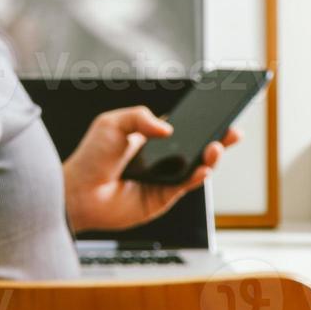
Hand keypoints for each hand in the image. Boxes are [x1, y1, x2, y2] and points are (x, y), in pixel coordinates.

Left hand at [62, 106, 242, 233]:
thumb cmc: (90, 158)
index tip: (221, 111)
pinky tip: (202, 169)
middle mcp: (162, 159)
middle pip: (197, 147)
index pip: (185, 127)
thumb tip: (169, 128)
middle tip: (232, 130)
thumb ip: (140, 117)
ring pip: (196, 167)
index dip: (204, 121)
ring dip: (211, 158)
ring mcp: (164, 179)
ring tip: (216, 147)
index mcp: (152, 138)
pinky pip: (185, 186)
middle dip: (218, 138)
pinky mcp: (162, 198)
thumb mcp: (113, 123)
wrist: (78, 192)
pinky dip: (197, 177)